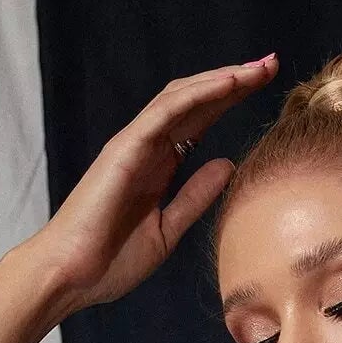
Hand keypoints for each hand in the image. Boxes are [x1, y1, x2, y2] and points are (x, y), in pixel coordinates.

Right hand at [20, 54, 277, 316]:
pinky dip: (197, 96)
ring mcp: (134, 145)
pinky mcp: (124, 151)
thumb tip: (228, 164)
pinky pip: (164, 114)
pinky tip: (227, 84)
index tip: (266, 89)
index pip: (199, 122)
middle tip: (270, 65)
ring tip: (258, 68)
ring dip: (221, 80)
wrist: (71, 277)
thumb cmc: (109, 261)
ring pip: (182, 99)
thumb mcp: (167, 231)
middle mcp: (146, 148)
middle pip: (195, 102)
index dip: (231, 102)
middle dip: (234, 82)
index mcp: (156, 166)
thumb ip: (195, 197)